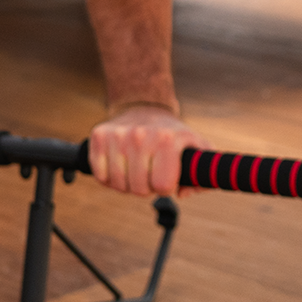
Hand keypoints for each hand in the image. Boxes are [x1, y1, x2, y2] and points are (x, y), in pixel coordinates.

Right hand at [88, 105, 207, 196]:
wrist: (145, 108)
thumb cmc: (172, 135)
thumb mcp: (196, 149)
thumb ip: (203, 174)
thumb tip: (184, 192)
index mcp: (167, 139)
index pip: (162, 186)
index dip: (165, 187)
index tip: (166, 177)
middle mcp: (140, 135)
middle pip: (138, 189)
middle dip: (146, 187)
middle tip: (150, 173)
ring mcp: (117, 135)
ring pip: (117, 184)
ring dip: (127, 184)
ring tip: (135, 169)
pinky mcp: (98, 136)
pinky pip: (100, 175)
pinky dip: (108, 177)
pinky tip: (119, 165)